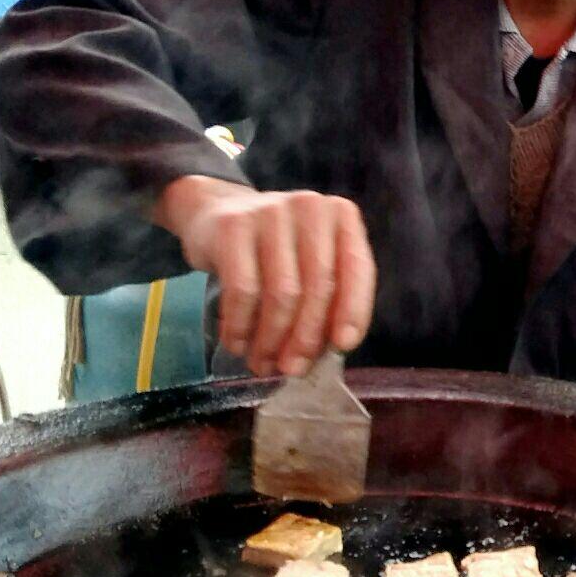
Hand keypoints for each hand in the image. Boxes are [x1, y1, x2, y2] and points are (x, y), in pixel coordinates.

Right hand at [154, 176, 376, 376]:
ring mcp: (270, 212)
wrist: (218, 213)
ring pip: (281, 293)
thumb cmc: (277, 249)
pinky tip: (238, 343)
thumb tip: (330, 351)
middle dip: (306, 337)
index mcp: (341, 216)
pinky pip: (242, 290)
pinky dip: (241, 325)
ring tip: (263, 363)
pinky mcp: (232, 226)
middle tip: (292, 369)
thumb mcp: (311, 261)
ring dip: (271, 339)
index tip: (342, 346)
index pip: (357, 268)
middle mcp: (310, 207)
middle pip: (318, 286)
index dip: (353, 311)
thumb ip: (330, 296)